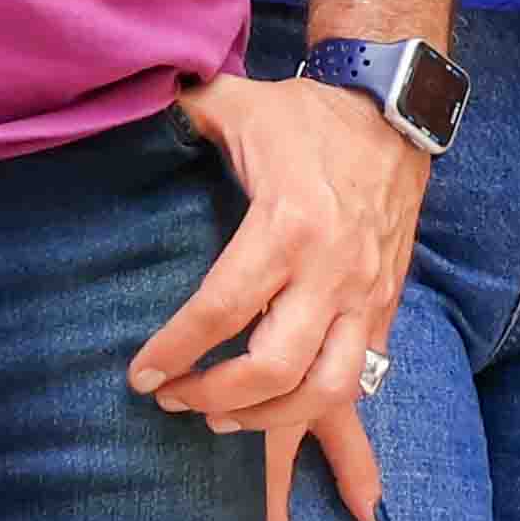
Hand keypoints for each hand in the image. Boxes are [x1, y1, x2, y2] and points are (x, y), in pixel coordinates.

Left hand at [139, 72, 433, 437]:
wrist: (398, 113)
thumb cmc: (308, 115)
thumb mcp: (237, 104)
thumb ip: (178, 117)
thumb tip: (121, 112)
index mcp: (287, 224)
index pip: (221, 310)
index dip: (174, 351)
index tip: (141, 376)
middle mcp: (331, 270)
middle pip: (274, 368)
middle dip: (214, 397)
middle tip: (175, 398)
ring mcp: (365, 292)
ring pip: (326, 388)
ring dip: (270, 415)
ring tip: (224, 415)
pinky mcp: (387, 302)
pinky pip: (360, 374)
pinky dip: (316, 398)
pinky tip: (278, 398)